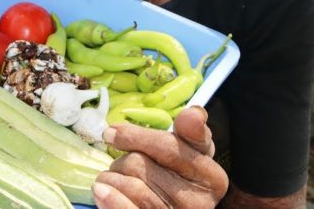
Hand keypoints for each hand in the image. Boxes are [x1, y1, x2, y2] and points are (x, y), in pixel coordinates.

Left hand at [94, 106, 228, 207]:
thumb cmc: (180, 179)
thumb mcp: (192, 154)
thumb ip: (191, 133)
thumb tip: (194, 113)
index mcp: (212, 177)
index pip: (169, 148)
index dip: (138, 138)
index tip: (111, 132)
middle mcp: (198, 201)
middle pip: (141, 165)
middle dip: (122, 160)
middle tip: (119, 163)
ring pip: (131, 187)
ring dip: (112, 179)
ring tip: (111, 180)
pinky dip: (112, 199)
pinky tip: (101, 191)